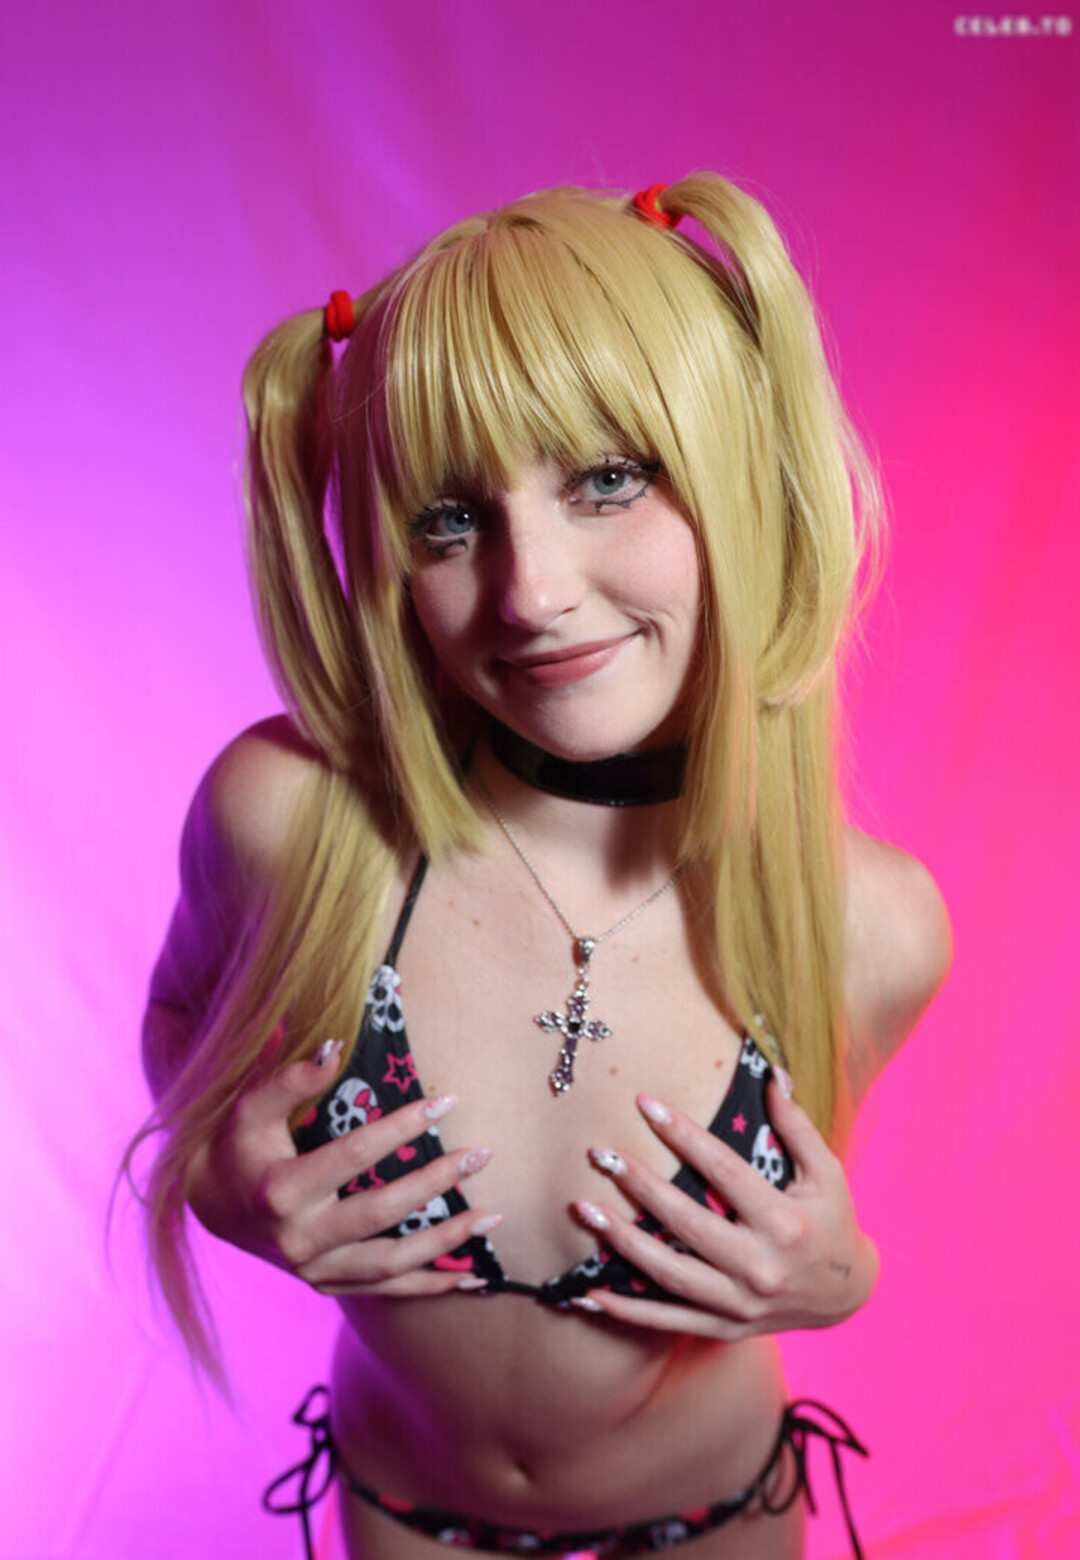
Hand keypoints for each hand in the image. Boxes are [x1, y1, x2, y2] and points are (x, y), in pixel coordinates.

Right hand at [188, 1044, 499, 1296]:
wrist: (209, 1205)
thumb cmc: (236, 1144)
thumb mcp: (252, 1107)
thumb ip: (292, 1079)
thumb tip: (335, 1045)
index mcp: (281, 1191)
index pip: (354, 1155)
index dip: (402, 1127)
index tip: (446, 1101)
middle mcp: (298, 1240)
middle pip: (382, 1213)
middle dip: (436, 1182)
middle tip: (481, 1155)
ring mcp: (313, 1271)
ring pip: (391, 1263)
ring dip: (447, 1242)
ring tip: (492, 1216)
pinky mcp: (326, 1286)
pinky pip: (386, 1291)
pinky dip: (430, 1285)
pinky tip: (471, 1274)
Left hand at [570, 1075, 878, 1337]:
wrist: (847, 1296)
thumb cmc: (832, 1221)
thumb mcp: (826, 1173)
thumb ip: (797, 1125)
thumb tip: (771, 1073)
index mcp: (785, 1223)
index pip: (723, 1171)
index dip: (682, 1134)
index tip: (644, 1103)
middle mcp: (761, 1267)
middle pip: (687, 1223)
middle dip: (639, 1186)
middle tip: (600, 1154)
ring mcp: (741, 1304)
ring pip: (669, 1274)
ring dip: (622, 1242)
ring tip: (583, 1210)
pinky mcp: (726, 1328)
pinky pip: (668, 1322)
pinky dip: (628, 1310)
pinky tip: (589, 1293)